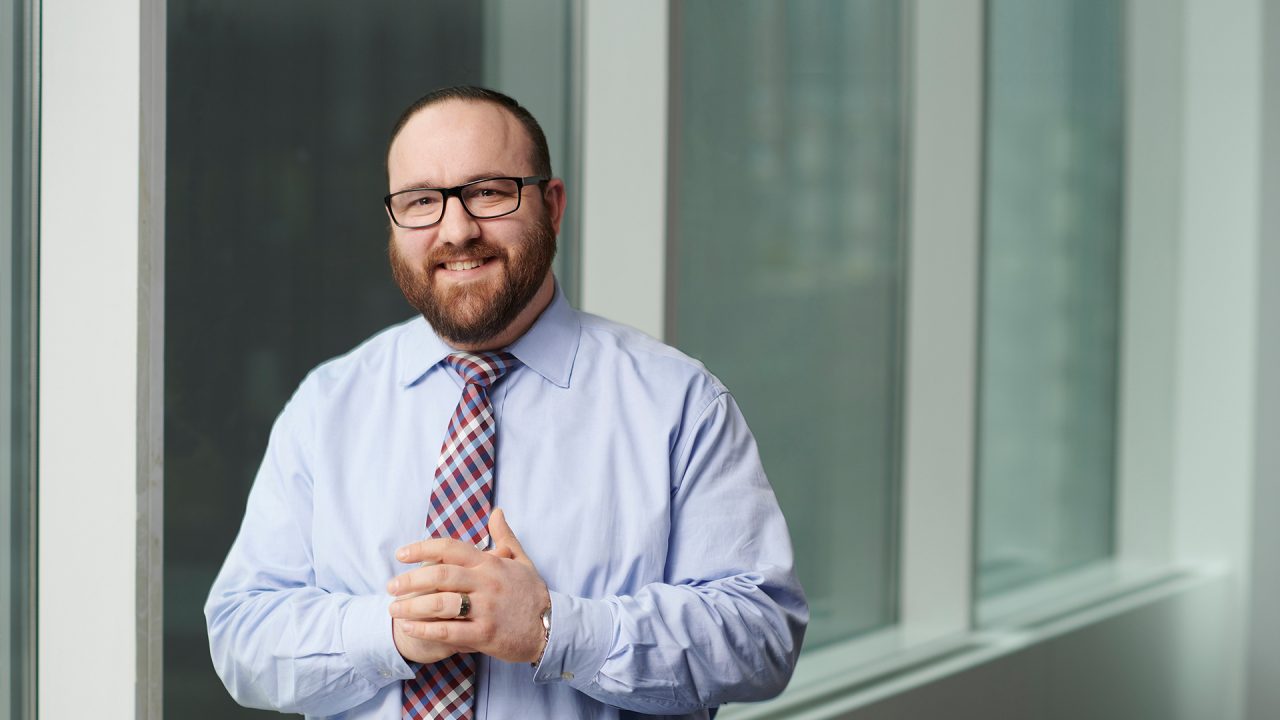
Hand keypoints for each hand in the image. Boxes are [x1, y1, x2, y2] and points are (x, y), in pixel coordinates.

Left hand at [387, 508, 550, 663]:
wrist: (550, 628)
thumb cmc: (532, 594)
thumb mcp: (522, 561)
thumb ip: (505, 537)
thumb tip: (496, 512)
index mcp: (490, 563)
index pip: (450, 548)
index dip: (422, 548)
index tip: (402, 554)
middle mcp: (487, 582)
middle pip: (440, 574)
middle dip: (410, 579)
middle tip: (390, 585)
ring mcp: (486, 609)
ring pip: (440, 603)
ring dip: (411, 606)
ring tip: (394, 609)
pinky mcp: (486, 634)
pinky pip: (448, 631)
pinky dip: (425, 630)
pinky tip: (409, 629)